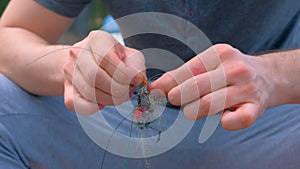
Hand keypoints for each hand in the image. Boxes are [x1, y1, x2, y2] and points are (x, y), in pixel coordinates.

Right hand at [63, 31, 145, 114]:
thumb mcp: (130, 56)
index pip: (106, 59)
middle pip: (96, 76)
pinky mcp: (66, 87)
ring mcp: (70, 69)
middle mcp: (79, 51)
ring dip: (109, 100)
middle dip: (117, 90)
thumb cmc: (116, 59)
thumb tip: (138, 79)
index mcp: (97, 39)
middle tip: (127, 93)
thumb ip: (137, 67)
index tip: (135, 82)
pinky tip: (102, 104)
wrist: (90, 60)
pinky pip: (75, 104)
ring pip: (88, 91)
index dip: (123, 75)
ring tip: (119, 97)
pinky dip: (92, 108)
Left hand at [150, 44, 272, 129]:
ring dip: (194, 111)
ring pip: (209, 104)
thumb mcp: (208, 65)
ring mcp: (248, 88)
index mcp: (220, 53)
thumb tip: (155, 88)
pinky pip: (237, 120)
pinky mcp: (257, 107)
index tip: (155, 92)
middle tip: (176, 100)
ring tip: (193, 109)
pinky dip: (225, 122)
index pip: (188, 70)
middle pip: (196, 87)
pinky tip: (222, 118)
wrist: (267, 76)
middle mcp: (235, 69)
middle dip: (179, 97)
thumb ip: (182, 75)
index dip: (168, 83)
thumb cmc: (228, 72)